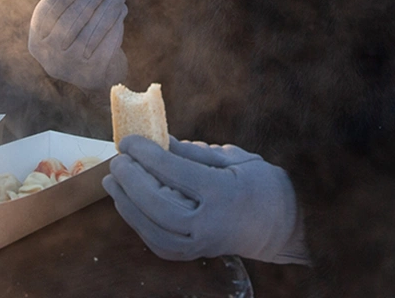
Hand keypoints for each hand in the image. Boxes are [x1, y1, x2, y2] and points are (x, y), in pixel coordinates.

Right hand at [28, 0, 127, 90]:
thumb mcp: (71, 18)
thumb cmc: (83, 36)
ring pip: (95, 27)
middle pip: (72, 19)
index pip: (47, 12)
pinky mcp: (95, 71)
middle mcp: (50, 56)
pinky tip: (120, 11)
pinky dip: (117, 21)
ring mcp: (72, 67)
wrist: (99, 76)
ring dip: (110, 3)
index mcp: (38, 40)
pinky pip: (109, 39)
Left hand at [104, 136, 308, 263]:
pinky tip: (126, 204)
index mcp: (223, 193)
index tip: (129, 140)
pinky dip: (138, 223)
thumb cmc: (261, 185)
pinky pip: (159, 243)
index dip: (147, 154)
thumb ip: (193, 152)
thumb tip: (158, 140)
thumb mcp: (234, 158)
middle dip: (132, 182)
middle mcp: (210, 223)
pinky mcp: (195, 253)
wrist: (281, 225)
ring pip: (154, 231)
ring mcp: (202, 244)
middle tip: (117, 161)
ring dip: (127, 205)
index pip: (176, 172)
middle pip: (159, 205)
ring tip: (112, 182)